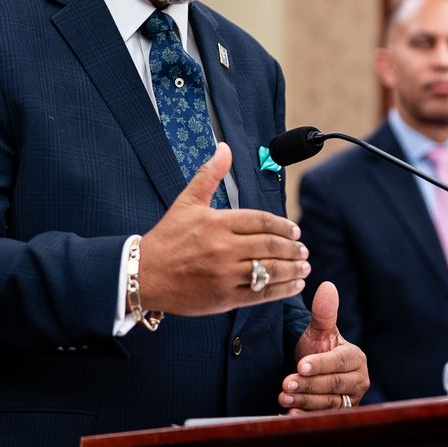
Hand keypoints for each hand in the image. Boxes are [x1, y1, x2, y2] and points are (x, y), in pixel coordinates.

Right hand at [137, 145, 308, 316]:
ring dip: (292, 269)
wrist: (144, 274)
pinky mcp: (224, 298)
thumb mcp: (186, 202)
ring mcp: (225, 275)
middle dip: (292, 248)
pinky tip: (293, 286)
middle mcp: (223, 249)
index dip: (283, 226)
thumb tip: (224, 148)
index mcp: (217, 223)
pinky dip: (282, 291)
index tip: (294, 231)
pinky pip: (261, 294)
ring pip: (270, 271)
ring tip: (303, 267)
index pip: (261, 221)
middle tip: (303, 249)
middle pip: (270, 246)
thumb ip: (210, 175)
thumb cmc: (167, 238)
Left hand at [279, 281, 368, 413]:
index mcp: (356, 358)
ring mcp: (350, 400)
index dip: (320, 364)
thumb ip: (323, 313)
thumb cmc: (317, 347)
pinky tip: (289, 415)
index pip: (338, 362)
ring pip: (327, 403)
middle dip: (308, 385)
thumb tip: (327, 286)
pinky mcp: (339, 416)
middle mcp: (359, 381)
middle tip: (285, 384)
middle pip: (333, 385)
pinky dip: (305, 417)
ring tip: (282, 397)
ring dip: (304, 402)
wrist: (313, 369)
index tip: (300, 365)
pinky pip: (323, 418)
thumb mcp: (318, 331)